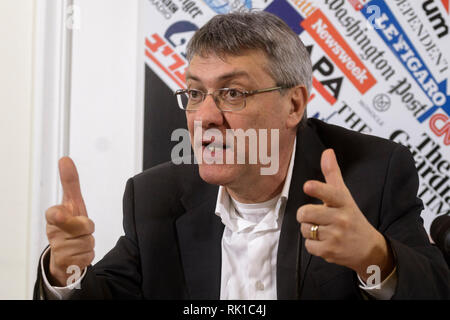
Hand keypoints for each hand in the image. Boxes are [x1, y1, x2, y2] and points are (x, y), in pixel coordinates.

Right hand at [45, 157, 94, 285]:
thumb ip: (70, 182)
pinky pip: (89, 255)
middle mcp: (53, 233)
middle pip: (85, 226)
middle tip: (80, 228)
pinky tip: (78, 254)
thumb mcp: (72, 202)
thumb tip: (65, 159)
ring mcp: (58, 250)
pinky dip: (88, 254)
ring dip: (89, 241)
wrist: (65, 255)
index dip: (59, 215)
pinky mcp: (67, 264)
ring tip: (79, 241)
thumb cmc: (69, 224)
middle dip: (88, 226)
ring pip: (89, 241)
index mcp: (53, 217)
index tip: (60, 214)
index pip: (55, 213)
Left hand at [296, 149, 393, 281]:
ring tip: (323, 230)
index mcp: (343, 202)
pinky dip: (313, 245)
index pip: (330, 193)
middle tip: (316, 217)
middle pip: (305, 213)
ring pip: (305, 229)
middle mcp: (341, 218)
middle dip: (305, 215)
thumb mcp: (345, 196)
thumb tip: (327, 152)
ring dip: (309, 230)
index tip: (308, 185)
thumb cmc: (352, 218)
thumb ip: (333, 174)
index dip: (317, 189)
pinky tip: (325, 242)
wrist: (369, 249)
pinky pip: (308, 245)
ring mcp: (336, 236)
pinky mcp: (331, 251)